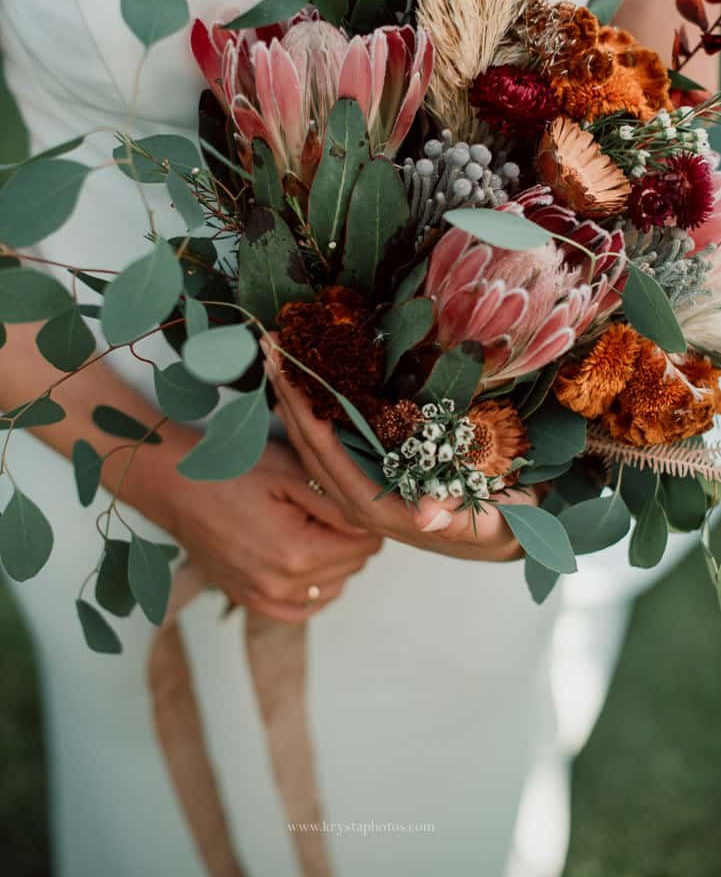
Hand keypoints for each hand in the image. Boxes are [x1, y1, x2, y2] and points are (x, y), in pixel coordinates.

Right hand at [124, 435, 382, 622]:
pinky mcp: (249, 601)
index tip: (354, 498)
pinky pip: (302, 608)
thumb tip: (372, 523)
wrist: (176, 485)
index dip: (366, 520)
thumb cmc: (232, 471)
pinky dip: (314, 588)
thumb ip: (337, 504)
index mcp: (297, 553)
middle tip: (333, 507)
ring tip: (317, 527)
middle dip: (353, 538)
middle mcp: (282, 586)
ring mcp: (263, 598)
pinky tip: (308, 561)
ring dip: (336, 562)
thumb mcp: (291, 472)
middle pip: (352, 568)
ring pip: (332, 588)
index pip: (365, 547)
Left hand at [265, 339, 528, 563]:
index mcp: (389, 513)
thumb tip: (425, 517)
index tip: (289, 377)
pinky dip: (317, 410)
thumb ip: (462, 521)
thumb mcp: (496, 522)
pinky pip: (337, 443)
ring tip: (277, 355)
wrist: (523, 530)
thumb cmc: (510, 523)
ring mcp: (371, 489)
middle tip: (270, 346)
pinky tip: (306, 381)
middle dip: (290, 399)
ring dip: (296, 401)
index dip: (308, 420)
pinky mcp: (381, 476)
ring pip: (319, 445)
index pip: (333, 463)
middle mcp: (370, 504)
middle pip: (314, 450)